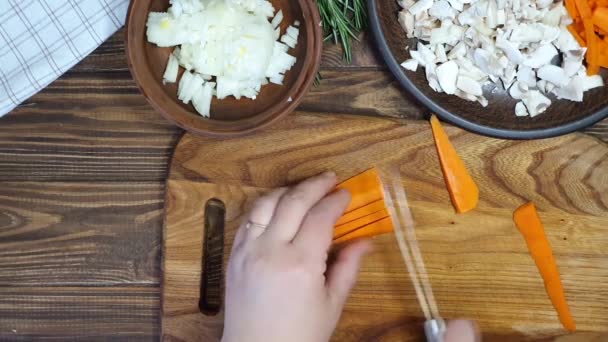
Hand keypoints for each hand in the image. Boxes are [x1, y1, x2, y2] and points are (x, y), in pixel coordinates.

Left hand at [221, 171, 371, 341]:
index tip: (346, 194)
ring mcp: (248, 250)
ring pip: (265, 203)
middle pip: (293, 201)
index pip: (320, 216)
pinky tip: (277, 207)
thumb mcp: (331, 305)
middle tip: (330, 179)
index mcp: (301, 264)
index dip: (335, 200)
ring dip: (287, 190)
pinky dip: (264, 206)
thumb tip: (366, 242)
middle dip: (314, 184)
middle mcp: (272, 250)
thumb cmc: (298, 335)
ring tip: (304, 189)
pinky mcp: (234, 255)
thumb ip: (348, 268)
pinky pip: (248, 219)